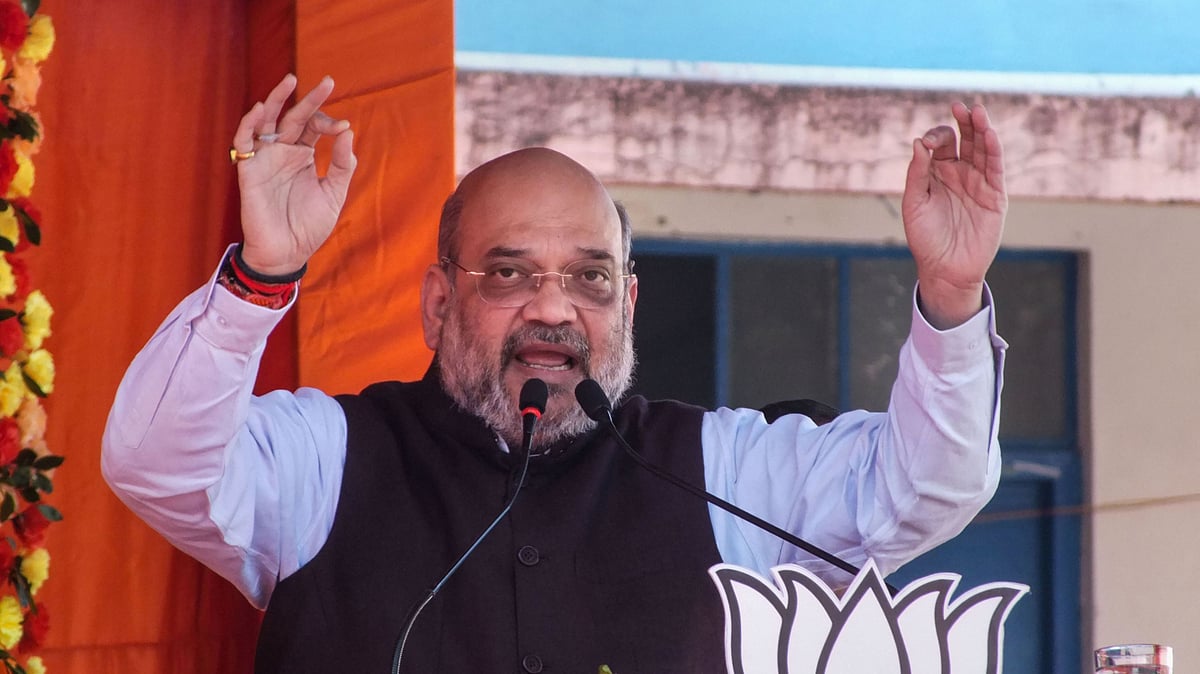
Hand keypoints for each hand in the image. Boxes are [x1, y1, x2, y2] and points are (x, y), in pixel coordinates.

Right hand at [230, 74, 357, 275]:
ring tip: (290, 81)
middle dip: (309, 100)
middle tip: (327, 82)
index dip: (328, 122)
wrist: (288, 253)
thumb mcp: (334, 194)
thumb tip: (347, 132)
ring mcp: (265, 160)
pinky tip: (259, 110)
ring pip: (266, 122)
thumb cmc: (309, 227)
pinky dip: (249, 125)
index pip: (313, 127)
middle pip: (293, 117)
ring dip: (275, 100)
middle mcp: (283, 153)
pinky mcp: (249, 170)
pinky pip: (244, 142)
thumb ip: (341, 164)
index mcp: (303, 156)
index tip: (343, 128)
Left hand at [901, 102, 1005, 328]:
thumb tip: (918, 143)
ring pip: (982, 149)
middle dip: (963, 122)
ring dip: (981, 129)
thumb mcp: (914, 204)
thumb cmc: (924, 238)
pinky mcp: (995, 196)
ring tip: (977, 111)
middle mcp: (959, 174)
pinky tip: (989, 134)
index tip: (928, 143)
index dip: (936, 136)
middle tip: (959, 106)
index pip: (941, 143)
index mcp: (937, 173)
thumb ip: (916, 173)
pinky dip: (993, 151)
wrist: (945, 268)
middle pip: (965, 139)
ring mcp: (978, 183)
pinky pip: (995, 169)